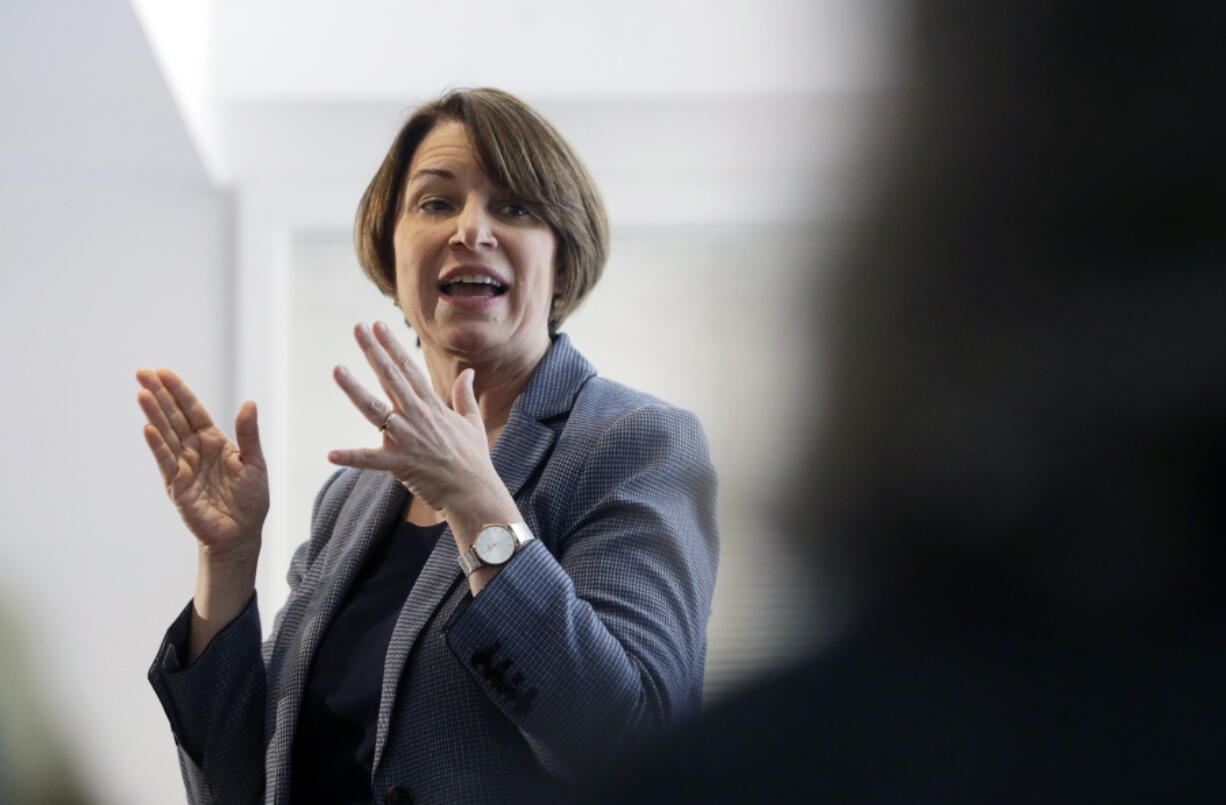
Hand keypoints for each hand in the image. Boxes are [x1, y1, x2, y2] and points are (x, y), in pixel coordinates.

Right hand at [136, 368, 267, 562]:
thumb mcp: (255, 463)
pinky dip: (157, 446)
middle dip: (158, 395)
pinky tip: (148, 428)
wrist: (242, 534)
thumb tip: (249, 403)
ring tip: (141, 393)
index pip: (193, 410)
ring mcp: (184, 467)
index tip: (162, 371)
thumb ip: (249, 434)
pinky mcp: (177, 486)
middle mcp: (195, 450)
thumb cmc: (250, 500)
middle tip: (141, 372)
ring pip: (166, 435)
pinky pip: (166, 462)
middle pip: (174, 417)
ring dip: (154, 414)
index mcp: (215, 441)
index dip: (178, 391)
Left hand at [328, 322, 512, 527]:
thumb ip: (466, 395)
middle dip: (373, 352)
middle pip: (391, 378)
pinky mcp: (400, 464)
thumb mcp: (472, 422)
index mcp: (432, 406)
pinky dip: (351, 457)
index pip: (409, 369)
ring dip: (354, 390)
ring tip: (337, 369)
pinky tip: (330, 454)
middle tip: (358, 328)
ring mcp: (408, 439)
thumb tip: (469, 372)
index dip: (392, 346)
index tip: (378, 326)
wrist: (475, 493)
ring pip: (375, 410)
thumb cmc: (473, 460)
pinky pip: (371, 460)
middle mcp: (418, 417)